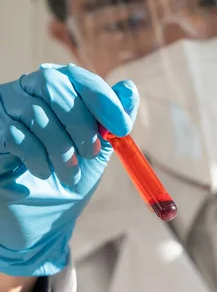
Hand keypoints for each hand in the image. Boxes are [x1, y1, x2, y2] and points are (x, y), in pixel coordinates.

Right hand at [0, 63, 138, 276]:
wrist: (39, 215)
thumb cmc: (68, 175)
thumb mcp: (98, 149)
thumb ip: (112, 120)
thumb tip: (129, 88)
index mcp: (59, 88)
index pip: (78, 77)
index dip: (102, 99)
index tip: (122, 127)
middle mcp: (29, 89)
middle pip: (54, 86)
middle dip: (80, 123)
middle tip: (91, 153)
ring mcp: (6, 107)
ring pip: (36, 113)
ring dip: (61, 149)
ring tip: (70, 173)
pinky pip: (17, 135)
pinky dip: (37, 158)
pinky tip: (44, 173)